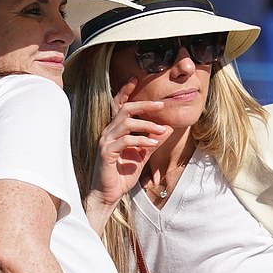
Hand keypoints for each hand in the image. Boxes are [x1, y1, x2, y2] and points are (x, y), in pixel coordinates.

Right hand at [89, 78, 171, 207]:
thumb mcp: (141, 156)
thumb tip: (167, 129)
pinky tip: (153, 143)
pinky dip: (142, 140)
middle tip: (162, 105)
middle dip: (144, 105)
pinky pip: (126, 140)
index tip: (136, 78)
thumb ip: (151, 142)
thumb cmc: (122, 175)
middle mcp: (108, 132)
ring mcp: (106, 142)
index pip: (119, 105)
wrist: (108, 194)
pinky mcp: (106, 153)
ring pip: (126, 123)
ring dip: (147, 125)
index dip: (126, 91)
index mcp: (115, 131)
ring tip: (162, 130)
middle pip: (125, 109)